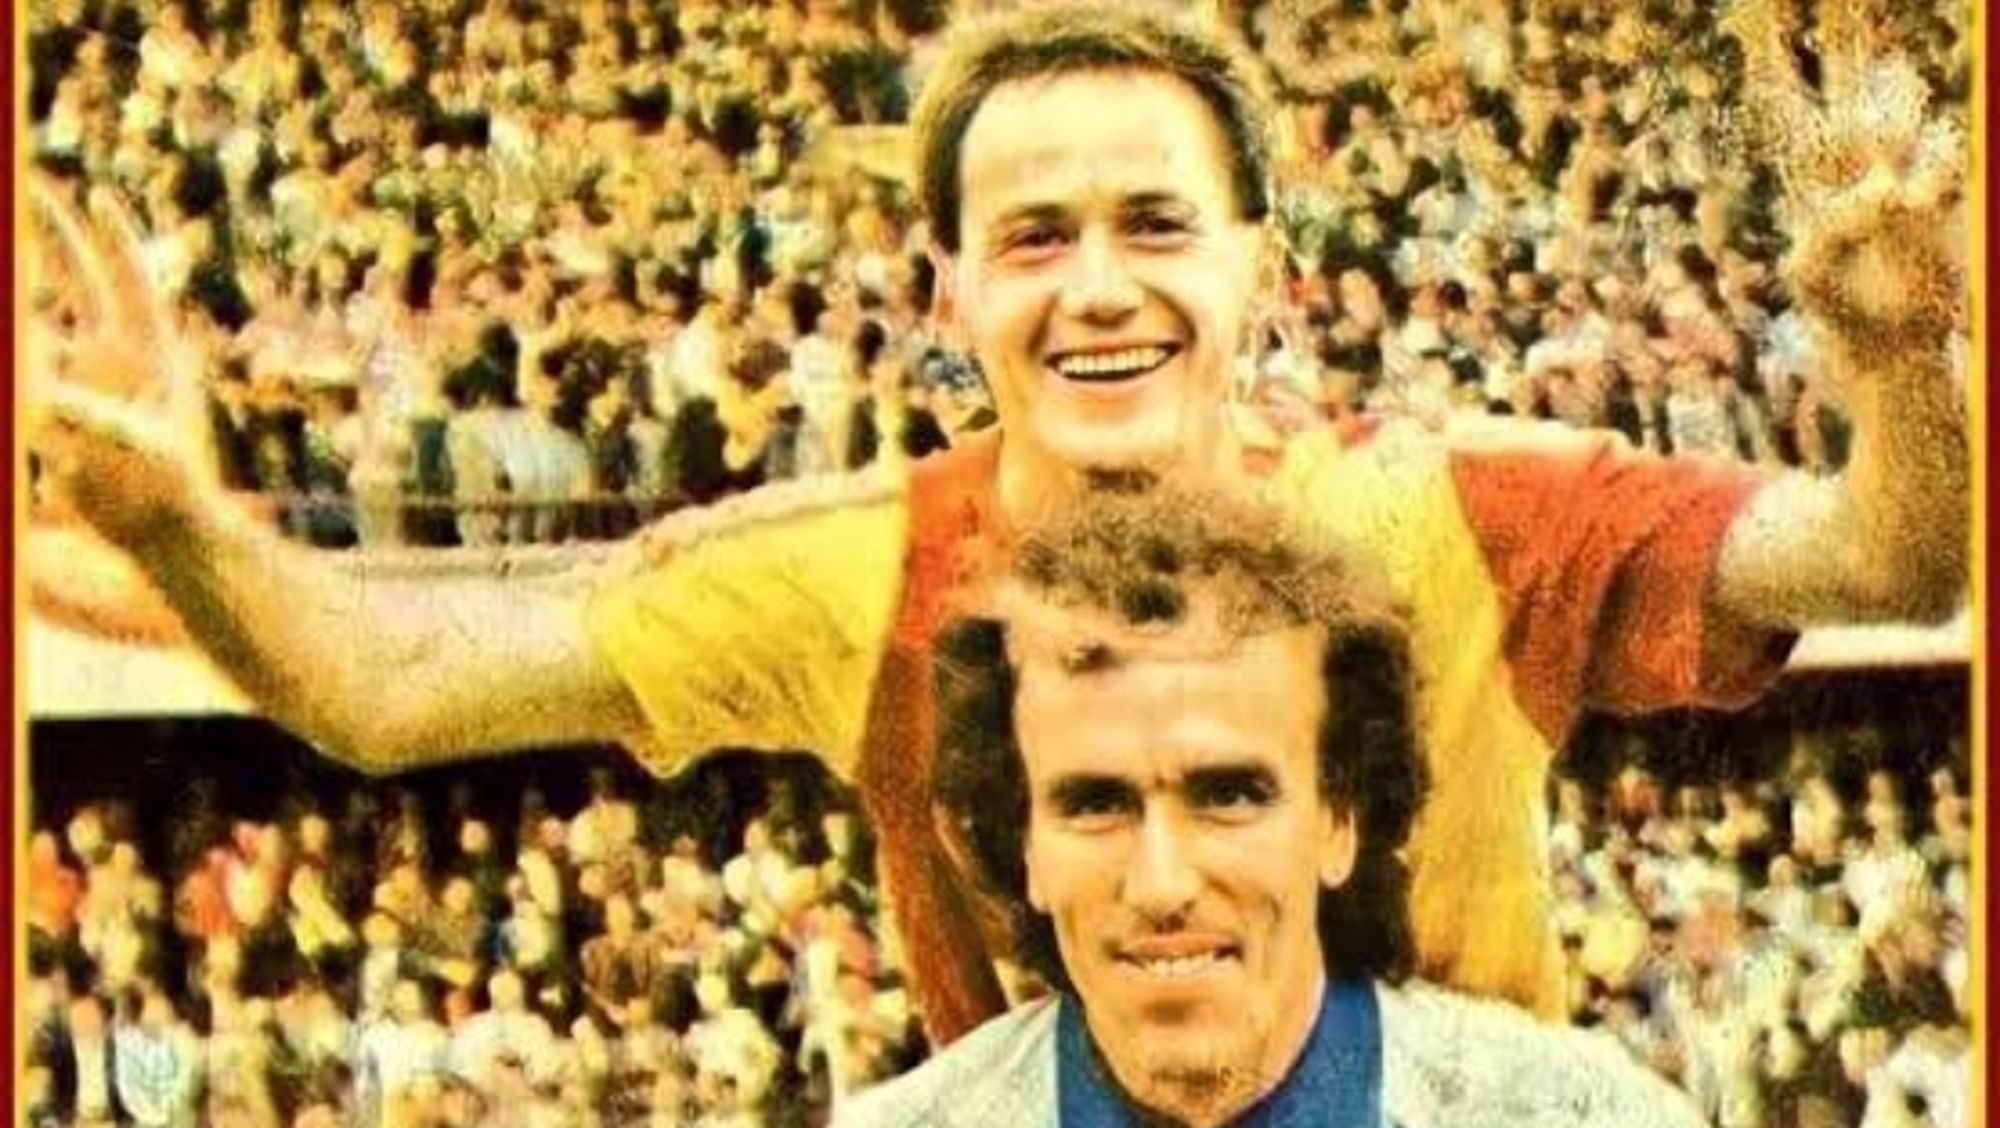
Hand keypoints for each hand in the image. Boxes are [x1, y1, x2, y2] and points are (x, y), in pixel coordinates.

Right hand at [27, 175, 218, 553]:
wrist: (165, 530)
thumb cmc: (165, 486)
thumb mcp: (127, 441)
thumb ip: (78, 410)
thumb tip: (35, 374)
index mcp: (149, 350)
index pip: (128, 278)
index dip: (112, 237)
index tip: (95, 198)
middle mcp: (117, 355)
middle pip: (83, 280)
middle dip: (56, 238)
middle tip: (30, 192)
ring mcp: (87, 379)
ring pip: (44, 319)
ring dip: (21, 292)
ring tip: (9, 267)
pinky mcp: (60, 410)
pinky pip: (30, 369)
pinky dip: (21, 347)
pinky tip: (16, 332)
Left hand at [1722, 0, 1964, 356]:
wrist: (1889, 351)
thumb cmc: (1840, 316)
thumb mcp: (1814, 276)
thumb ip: (1834, 231)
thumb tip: (1886, 191)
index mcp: (1808, 176)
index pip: (1787, 104)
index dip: (1776, 60)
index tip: (1756, 14)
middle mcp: (1852, 161)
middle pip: (1847, 76)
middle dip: (1848, 29)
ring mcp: (1901, 166)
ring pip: (1894, 103)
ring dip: (1892, 106)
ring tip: (1876, 142)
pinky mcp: (1941, 186)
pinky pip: (1942, 147)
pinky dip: (1931, 166)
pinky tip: (1918, 199)